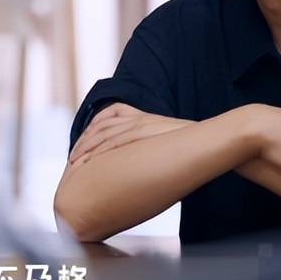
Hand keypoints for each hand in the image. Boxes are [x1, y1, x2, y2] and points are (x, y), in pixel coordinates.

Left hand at [69, 103, 191, 164]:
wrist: (208, 138)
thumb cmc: (187, 144)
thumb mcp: (161, 138)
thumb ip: (145, 143)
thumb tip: (136, 162)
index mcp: (139, 117)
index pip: (105, 120)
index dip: (89, 133)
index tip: (79, 148)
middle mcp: (136, 118)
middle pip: (100, 127)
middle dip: (83, 143)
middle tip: (72, 159)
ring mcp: (140, 123)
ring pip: (104, 134)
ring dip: (87, 148)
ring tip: (75, 162)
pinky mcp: (144, 131)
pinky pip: (116, 141)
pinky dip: (100, 151)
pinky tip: (90, 161)